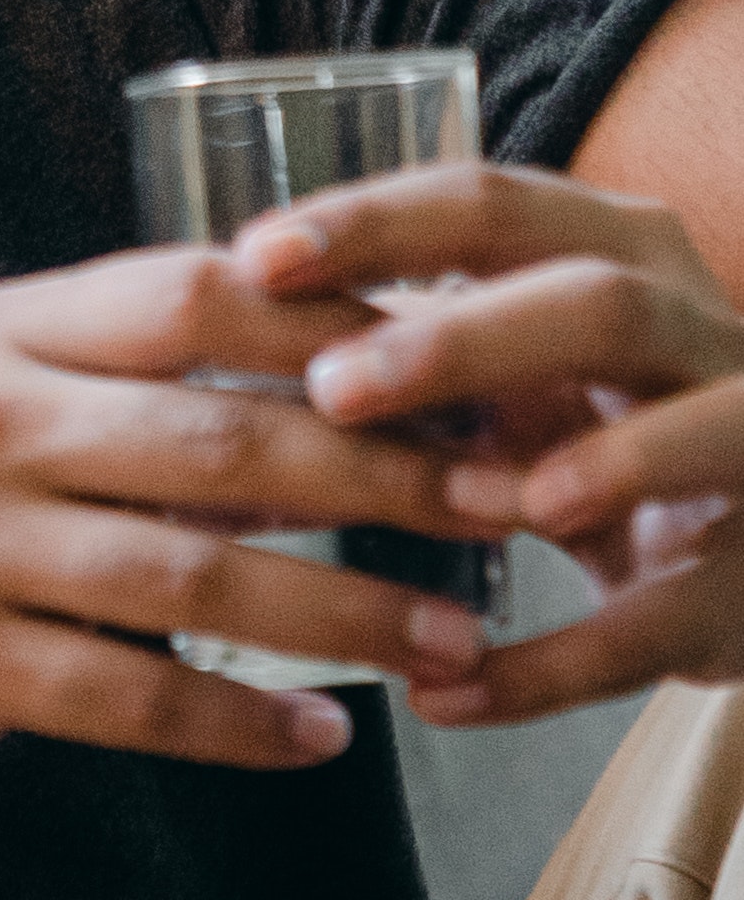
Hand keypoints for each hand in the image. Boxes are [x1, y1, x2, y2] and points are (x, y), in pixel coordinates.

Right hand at [0, 244, 506, 786]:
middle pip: (226, 439)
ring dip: (346, 614)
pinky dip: (238, 722)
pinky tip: (319, 738)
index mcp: (6, 330)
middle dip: (388, 480)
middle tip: (504, 510)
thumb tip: (339, 387)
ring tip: (453, 644)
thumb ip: (129, 376)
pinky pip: (127, 695)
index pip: (201, 296)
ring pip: (195, 576)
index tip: (462, 365)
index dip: (342, 327)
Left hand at [256, 165, 743, 721]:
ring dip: (599, 464)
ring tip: (490, 505)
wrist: (742, 541)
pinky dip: (556, 665)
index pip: (496, 205)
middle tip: (335, 388)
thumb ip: (405, 339)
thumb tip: (209, 327)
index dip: (380, 224)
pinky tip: (447, 694)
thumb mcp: (517, 364)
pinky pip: (666, 621)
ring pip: (701, 430)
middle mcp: (702, 330)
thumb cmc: (600, 424)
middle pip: (601, 300)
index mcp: (618, 252)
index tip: (257, 256)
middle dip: (469, 342)